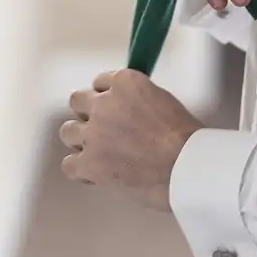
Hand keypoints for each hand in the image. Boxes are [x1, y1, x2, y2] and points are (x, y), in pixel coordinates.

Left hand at [59, 70, 203, 210]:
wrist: (187, 169)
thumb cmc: (188, 140)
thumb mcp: (165, 103)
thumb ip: (140, 101)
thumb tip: (130, 112)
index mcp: (126, 82)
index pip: (102, 81)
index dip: (108, 97)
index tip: (116, 109)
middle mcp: (104, 103)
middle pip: (78, 101)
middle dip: (89, 114)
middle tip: (105, 130)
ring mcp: (93, 133)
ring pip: (67, 131)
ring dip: (80, 140)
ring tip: (98, 153)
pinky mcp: (89, 163)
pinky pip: (69, 164)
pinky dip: (81, 170)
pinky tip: (95, 175)